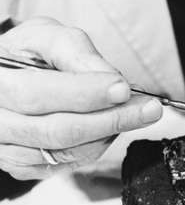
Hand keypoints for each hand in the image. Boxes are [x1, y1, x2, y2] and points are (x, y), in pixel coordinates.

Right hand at [0, 18, 162, 179]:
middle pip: (58, 130)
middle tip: (149, 109)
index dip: (85, 93)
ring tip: (135, 113)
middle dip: (111, 119)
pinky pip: (69, 163)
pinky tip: (110, 126)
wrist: (8, 79)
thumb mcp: (45, 37)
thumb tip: (110, 78)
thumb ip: (75, 51)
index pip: (38, 93)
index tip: (123, 89)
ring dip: (109, 133)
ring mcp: (8, 150)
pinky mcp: (26, 167)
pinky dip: (98, 145)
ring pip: (67, 151)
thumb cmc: (25, 55)